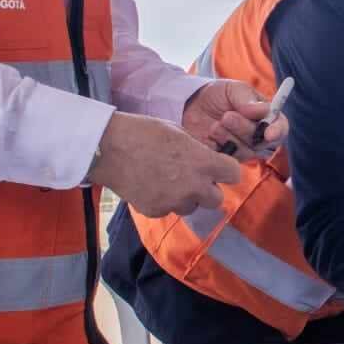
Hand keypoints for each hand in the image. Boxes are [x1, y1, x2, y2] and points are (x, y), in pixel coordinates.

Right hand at [90, 112, 241, 217]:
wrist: (109, 149)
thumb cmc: (144, 132)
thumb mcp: (178, 133)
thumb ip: (197, 150)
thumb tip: (204, 158)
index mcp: (203, 162)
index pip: (234, 175)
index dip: (227, 170)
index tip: (220, 168)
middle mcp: (193, 186)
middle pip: (216, 199)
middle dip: (208, 190)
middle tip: (194, 178)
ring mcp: (174, 201)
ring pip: (192, 207)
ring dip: (186, 197)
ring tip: (168, 181)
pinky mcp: (155, 211)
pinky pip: (168, 210)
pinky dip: (163, 202)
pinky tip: (151, 186)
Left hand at [182, 79, 289, 161]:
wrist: (191, 106)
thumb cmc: (218, 95)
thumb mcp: (233, 89)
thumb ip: (247, 100)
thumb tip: (264, 111)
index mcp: (266, 117)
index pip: (281, 128)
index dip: (278, 131)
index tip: (269, 133)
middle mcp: (258, 136)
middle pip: (262, 142)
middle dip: (244, 129)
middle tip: (227, 116)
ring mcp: (242, 149)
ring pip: (246, 152)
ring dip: (229, 137)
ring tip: (215, 125)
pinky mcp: (227, 159)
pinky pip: (228, 160)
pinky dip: (218, 146)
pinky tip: (210, 136)